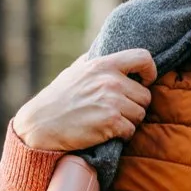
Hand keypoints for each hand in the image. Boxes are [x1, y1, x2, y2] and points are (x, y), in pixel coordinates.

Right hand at [11, 49, 156, 151]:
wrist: (40, 124)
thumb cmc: (58, 98)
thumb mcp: (76, 71)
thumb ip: (98, 63)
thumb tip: (115, 55)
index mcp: (103, 64)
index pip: (143, 58)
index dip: (149, 72)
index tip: (143, 82)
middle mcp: (110, 81)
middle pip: (145, 95)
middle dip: (135, 106)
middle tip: (116, 111)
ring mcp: (111, 101)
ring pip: (140, 114)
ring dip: (129, 122)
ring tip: (109, 121)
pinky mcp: (110, 122)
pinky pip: (131, 131)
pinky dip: (122, 135)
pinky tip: (105, 132)